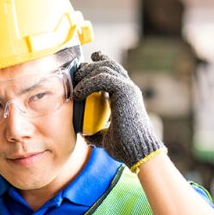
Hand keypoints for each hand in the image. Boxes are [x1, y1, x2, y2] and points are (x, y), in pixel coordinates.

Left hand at [73, 51, 164, 171]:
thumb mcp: (106, 137)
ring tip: (76, 87)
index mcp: (126, 96)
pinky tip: (79, 93)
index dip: (101, 63)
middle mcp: (129, 89)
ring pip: (105, 68)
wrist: (138, 152)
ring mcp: (128, 89)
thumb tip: (86, 135)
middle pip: (108, 65)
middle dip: (90, 66)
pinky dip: (88, 83)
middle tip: (76, 74)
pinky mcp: (126, 91)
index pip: (113, 72)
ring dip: (87, 73)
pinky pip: (103, 77)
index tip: (87, 62)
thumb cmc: (125, 148)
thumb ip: (97, 132)